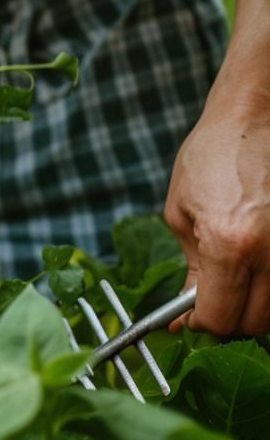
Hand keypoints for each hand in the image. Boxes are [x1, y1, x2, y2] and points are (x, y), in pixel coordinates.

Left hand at [164, 85, 269, 334]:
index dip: (199, 323)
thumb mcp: (182, 211)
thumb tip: (189, 305)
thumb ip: (189, 265)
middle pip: (256, 322)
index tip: (187, 318)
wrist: (257, 116)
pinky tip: (258, 267)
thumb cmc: (214, 154)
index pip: (219, 317)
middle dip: (229, 319)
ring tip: (236, 282)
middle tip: (212, 302)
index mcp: (229, 245)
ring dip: (256, 306)